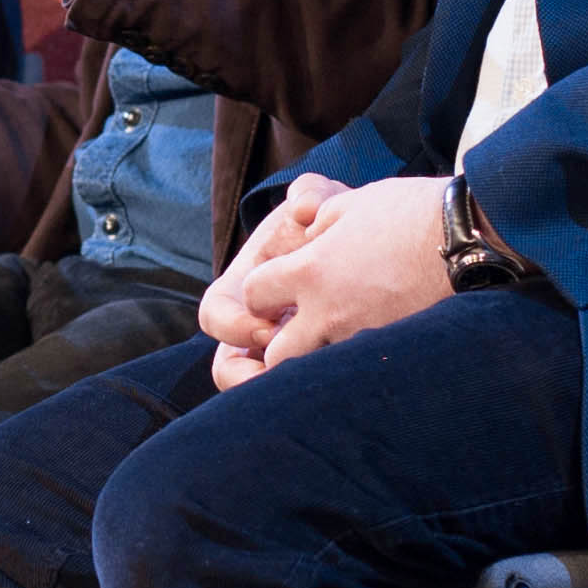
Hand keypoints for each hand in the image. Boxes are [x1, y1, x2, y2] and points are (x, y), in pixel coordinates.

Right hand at [200, 173, 342, 388]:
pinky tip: (347, 385)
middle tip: (282, 376)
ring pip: (263, 388)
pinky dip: (320, 390)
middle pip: (229, 368)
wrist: (371, 238)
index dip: (234, 326)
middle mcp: (255, 324)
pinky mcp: (316, 362)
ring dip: (279, 394)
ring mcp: (284, 347)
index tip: (268, 328)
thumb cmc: (331, 219)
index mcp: (243, 287)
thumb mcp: (318, 198)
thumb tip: (305, 209)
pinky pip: (306, 388)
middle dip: (246, 379)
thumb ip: (310, 194)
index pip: (216, 316)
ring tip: (311, 393)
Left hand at [228, 174, 455, 383]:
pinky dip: (357, 364)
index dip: (260, 293)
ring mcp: (363, 337)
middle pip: (277, 355)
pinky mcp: (394, 350)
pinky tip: (367, 348)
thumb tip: (306, 234)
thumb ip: (319, 222)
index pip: (252, 295)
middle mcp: (329, 313)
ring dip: (317, 360)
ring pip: (319, 370)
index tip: (275, 292)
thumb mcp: (354, 203)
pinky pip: (361, 369)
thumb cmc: (412, 211)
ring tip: (333, 341)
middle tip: (295, 331)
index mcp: (310, 272)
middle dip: (278, 347)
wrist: (473, 236)